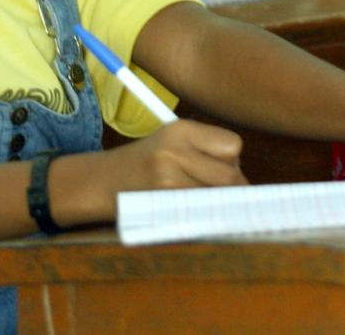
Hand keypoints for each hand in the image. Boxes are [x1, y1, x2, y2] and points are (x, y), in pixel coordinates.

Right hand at [62, 119, 245, 223]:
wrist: (100, 182)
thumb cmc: (143, 163)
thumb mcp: (172, 143)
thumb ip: (206, 152)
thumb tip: (244, 180)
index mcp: (181, 129)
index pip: (233, 146)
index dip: (233, 163)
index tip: (227, 173)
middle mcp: (175, 149)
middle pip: (230, 175)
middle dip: (232, 189)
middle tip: (220, 196)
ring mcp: (167, 177)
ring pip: (217, 196)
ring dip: (217, 204)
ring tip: (200, 202)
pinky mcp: (160, 202)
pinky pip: (199, 212)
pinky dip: (201, 216)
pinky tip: (189, 212)